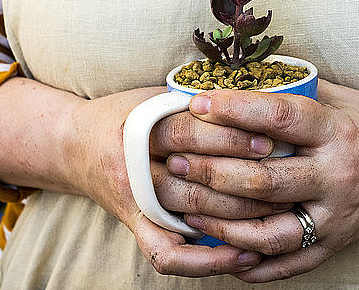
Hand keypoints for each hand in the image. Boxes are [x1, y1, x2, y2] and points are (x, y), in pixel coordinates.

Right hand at [67, 87, 292, 276]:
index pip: (187, 131)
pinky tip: (242, 255)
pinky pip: (169, 256)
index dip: (230, 136)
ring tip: (279, 214)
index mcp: (136, 129)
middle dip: (245, 178)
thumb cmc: (124, 115)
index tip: (269, 140)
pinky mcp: (138, 227)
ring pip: (190, 217)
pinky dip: (206, 262)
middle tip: (285, 177)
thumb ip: (194, 102)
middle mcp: (133, 169)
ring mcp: (135, 203)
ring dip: (238, 219)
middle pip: (194, 176)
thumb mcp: (153, 96)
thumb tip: (256, 100)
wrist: (74, 147)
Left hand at [168, 80, 358, 281]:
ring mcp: (336, 216)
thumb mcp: (341, 98)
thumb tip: (239, 77)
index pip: (279, 117)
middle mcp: (338, 176)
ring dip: (221, 222)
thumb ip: (296, 91)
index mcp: (338, 131)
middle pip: (264, 179)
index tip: (196, 102)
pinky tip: (221, 252)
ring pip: (269, 229)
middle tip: (176, 160)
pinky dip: (253, 262)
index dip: (233, 108)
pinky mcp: (336, 243)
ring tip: (186, 207)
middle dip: (212, 171)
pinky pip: (289, 262)